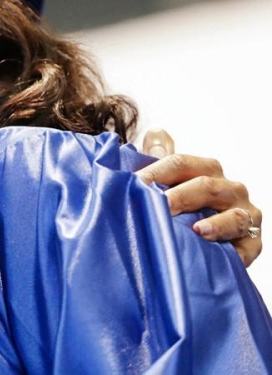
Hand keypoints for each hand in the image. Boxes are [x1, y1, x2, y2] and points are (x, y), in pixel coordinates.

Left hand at [137, 128, 261, 266]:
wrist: (205, 242)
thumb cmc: (182, 208)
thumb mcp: (170, 182)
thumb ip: (161, 159)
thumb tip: (155, 132)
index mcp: (207, 170)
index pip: (180, 163)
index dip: (155, 172)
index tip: (132, 184)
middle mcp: (229, 189)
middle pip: (205, 186)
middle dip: (179, 197)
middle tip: (156, 207)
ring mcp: (244, 215)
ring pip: (234, 216)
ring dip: (215, 223)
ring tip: (196, 230)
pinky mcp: (252, 243)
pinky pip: (248, 245)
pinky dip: (235, 248)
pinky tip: (219, 251)